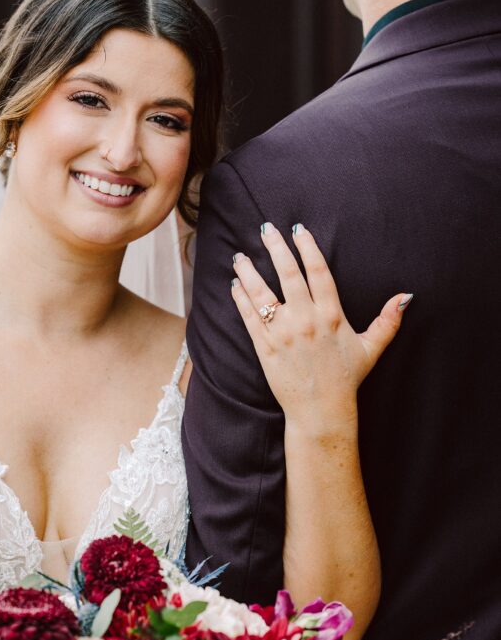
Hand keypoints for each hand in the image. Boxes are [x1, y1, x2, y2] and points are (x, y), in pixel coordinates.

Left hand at [231, 222, 411, 434]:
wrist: (321, 411)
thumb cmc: (346, 379)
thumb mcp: (370, 348)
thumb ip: (387, 321)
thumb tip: (406, 297)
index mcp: (331, 315)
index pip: (318, 272)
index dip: (308, 248)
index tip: (299, 230)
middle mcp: (306, 320)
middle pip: (288, 275)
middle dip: (275, 248)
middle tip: (265, 228)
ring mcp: (283, 333)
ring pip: (262, 293)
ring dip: (249, 272)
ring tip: (240, 256)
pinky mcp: (265, 348)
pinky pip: (249, 317)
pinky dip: (240, 299)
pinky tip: (234, 285)